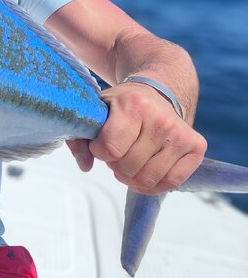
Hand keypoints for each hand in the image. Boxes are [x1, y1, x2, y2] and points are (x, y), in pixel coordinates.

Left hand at [67, 82, 205, 193]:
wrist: (158, 93)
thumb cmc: (122, 107)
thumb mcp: (96, 113)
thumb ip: (80, 139)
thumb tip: (85, 166)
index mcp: (133, 104)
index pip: (111, 148)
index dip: (99, 152)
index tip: (101, 144)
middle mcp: (161, 118)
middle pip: (129, 167)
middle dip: (116, 165)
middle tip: (118, 151)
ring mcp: (181, 133)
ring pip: (149, 179)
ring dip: (133, 177)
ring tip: (131, 159)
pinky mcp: (197, 146)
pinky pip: (171, 183)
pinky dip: (153, 185)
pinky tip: (146, 169)